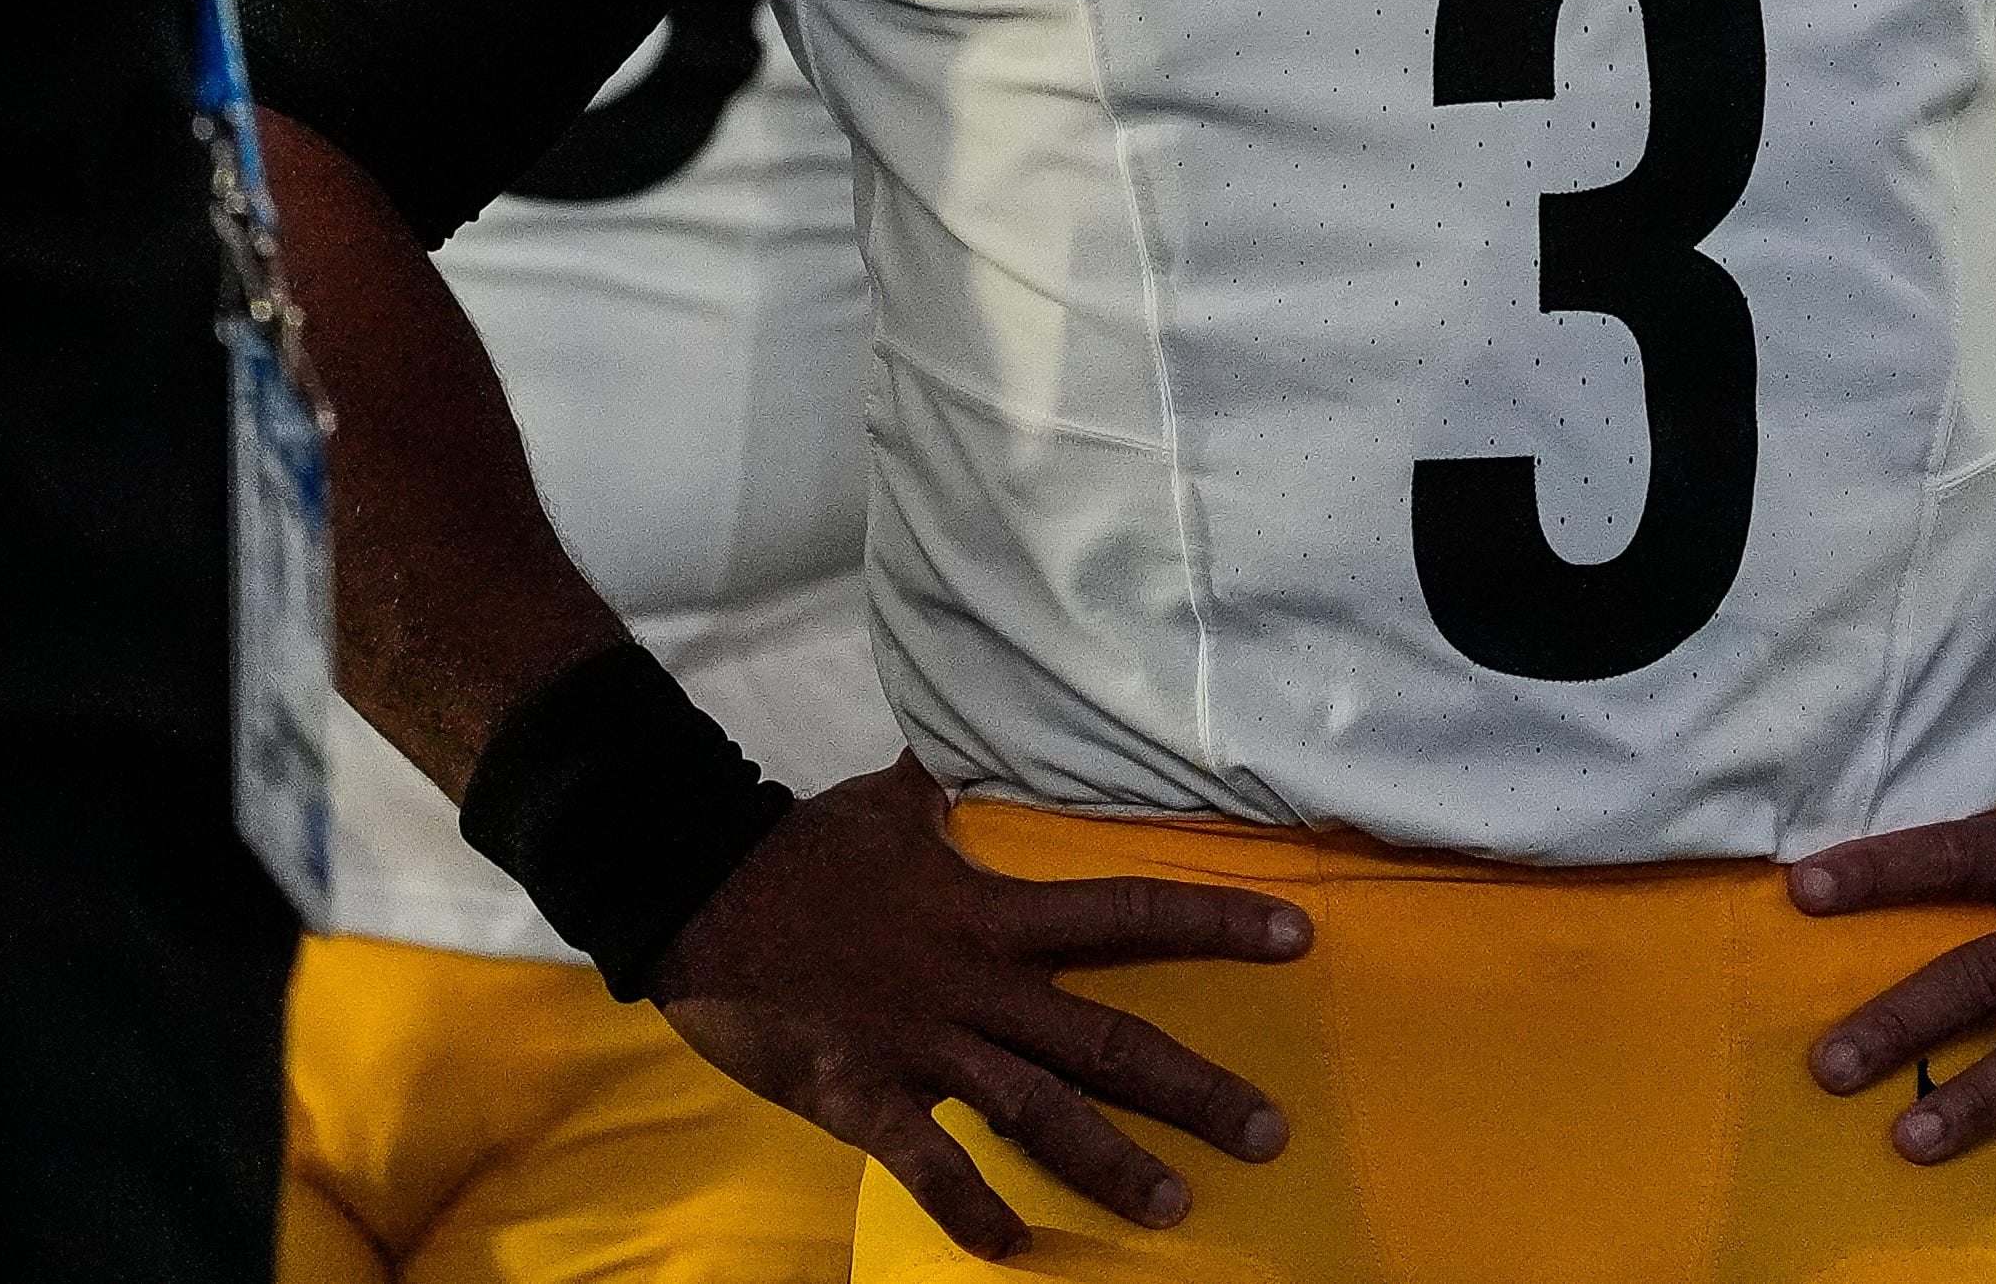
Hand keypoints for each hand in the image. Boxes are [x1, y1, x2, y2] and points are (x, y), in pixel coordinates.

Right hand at [647, 756, 1309, 1260]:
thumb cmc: (799, 847)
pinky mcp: (859, 1089)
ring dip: (1107, 1160)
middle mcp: (975, 981)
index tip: (1297, 937)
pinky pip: (922, 1157)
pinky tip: (1012, 1245)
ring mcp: (921, 1042)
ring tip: (1173, 1206)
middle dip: (1193, 1088)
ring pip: (1035, 1108)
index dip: (1215, 923)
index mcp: (992, 912)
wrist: (698, 889)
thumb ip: (937, 792)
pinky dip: (965, 1202)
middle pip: (1106, 1037)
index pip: (1127, 913)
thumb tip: (954, 759)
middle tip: (1270, 1133)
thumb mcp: (885, 802)